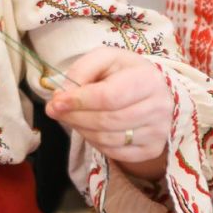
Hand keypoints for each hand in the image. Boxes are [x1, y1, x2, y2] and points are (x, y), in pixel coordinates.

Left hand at [45, 47, 172, 179]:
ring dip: (81, 130)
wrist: (154, 91)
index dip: (79, 101)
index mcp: (147, 79)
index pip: (109, 96)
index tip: (56, 101)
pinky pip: (115, 153)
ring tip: (69, 117)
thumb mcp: (105, 58)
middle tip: (54, 110)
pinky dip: (94, 143)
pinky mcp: (152, 149)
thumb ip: (82, 70)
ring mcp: (158, 131)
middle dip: (75, 117)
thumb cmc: (125, 72)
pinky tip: (87, 129)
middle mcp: (158, 107)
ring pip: (108, 139)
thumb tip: (62, 96)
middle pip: (107, 120)